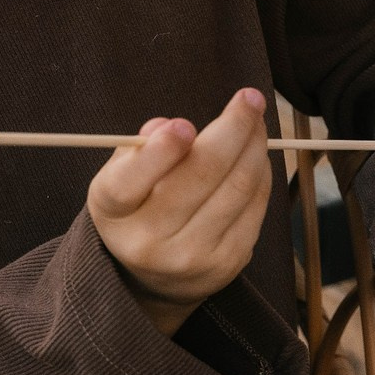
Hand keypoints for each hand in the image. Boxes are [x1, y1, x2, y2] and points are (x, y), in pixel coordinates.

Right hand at [88, 88, 272, 335]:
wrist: (155, 277)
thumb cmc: (139, 207)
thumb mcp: (123, 175)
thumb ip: (142, 147)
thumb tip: (173, 126)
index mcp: (112, 212)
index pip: (127, 183)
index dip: (159, 153)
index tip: (185, 124)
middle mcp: (148, 241)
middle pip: (200, 176)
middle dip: (233, 129)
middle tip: (251, 98)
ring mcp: (191, 257)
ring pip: (237, 187)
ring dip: (255, 146)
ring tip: (257, 121)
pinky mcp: (227, 263)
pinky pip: (254, 206)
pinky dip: (261, 173)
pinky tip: (257, 154)